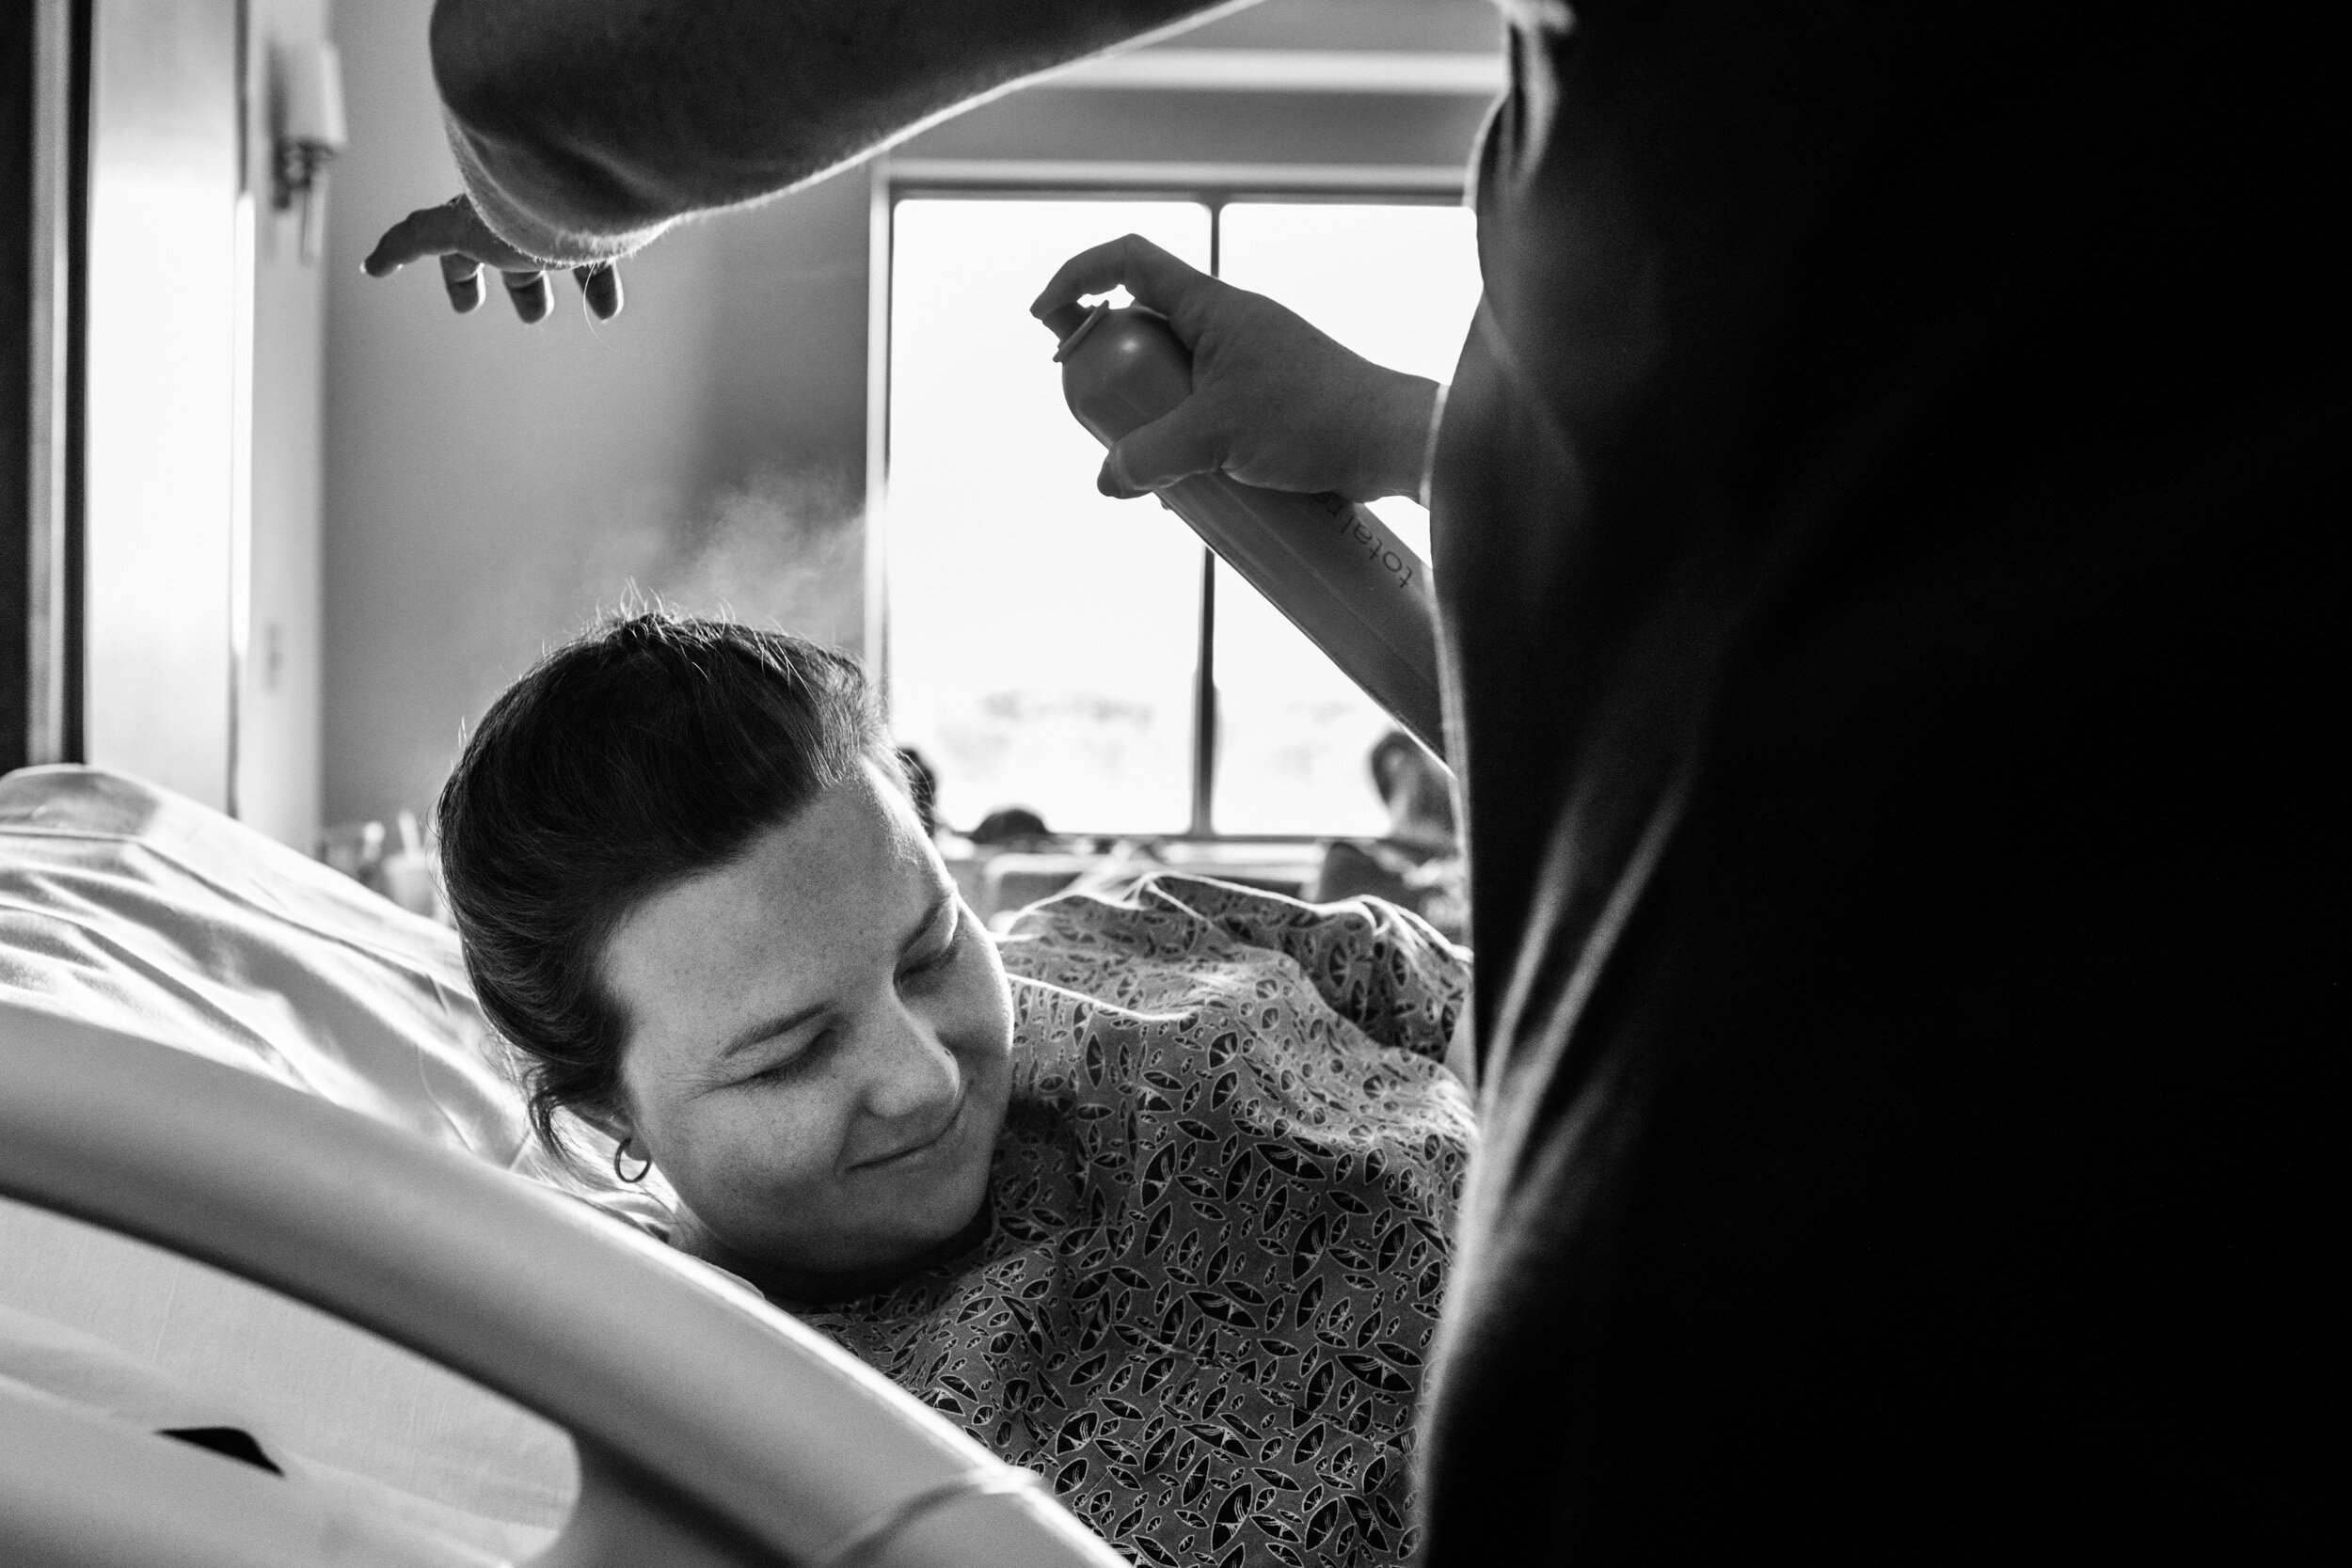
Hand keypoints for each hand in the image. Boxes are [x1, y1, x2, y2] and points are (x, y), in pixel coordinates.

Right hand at [362, 195, 622, 324]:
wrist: (583, 178)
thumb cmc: (517, 203)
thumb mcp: (456, 226)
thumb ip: (413, 240)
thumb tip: (370, 266)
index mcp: (481, 221)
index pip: (461, 248)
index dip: (461, 277)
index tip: (467, 306)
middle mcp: (521, 220)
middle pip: (514, 257)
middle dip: (519, 286)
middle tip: (531, 315)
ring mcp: (562, 224)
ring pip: (558, 259)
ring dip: (558, 286)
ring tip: (560, 312)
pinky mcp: (601, 229)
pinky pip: (601, 261)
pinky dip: (601, 287)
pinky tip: (606, 311)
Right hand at [1031, 234, 1438, 502]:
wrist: (1396, 444)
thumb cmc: (1316, 421)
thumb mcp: (1217, 440)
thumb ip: (1150, 457)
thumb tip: (1106, 480)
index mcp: (1213, 306)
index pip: (1129, 260)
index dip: (1077, 277)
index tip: (1044, 319)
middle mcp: (1229, 324)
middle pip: (1142, 326)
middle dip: (1108, 369)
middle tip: (1095, 416)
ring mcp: (1249, 363)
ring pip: (1173, 377)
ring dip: (1149, 416)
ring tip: (1150, 471)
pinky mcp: (1267, 402)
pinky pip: (1205, 411)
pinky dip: (1185, 442)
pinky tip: (1190, 490)